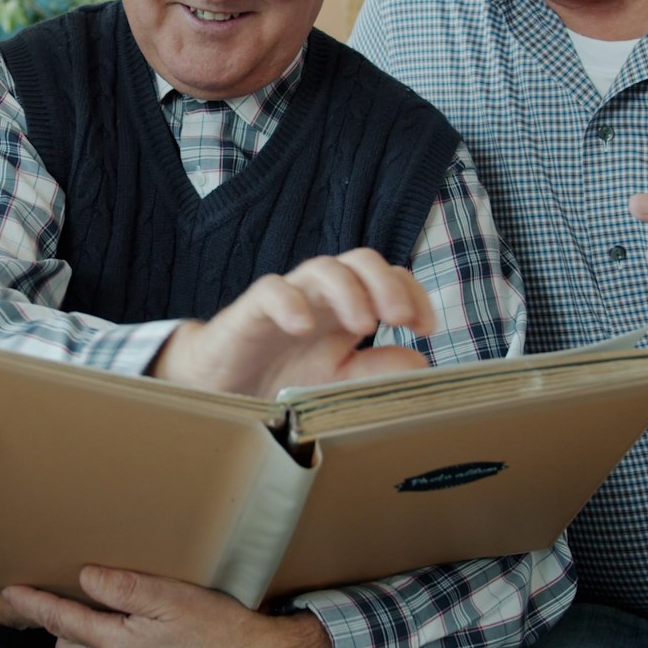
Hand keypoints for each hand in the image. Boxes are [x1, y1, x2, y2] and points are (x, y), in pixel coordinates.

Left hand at [4, 567, 332, 647]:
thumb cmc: (222, 634)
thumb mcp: (171, 597)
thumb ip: (123, 587)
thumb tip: (86, 577)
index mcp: (118, 646)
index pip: (62, 621)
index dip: (34, 604)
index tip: (12, 591)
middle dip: (56, 624)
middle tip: (52, 596)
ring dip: (86, 637)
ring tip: (94, 609)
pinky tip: (135, 630)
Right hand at [153, 248, 431, 395]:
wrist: (222, 386)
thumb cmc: (282, 378)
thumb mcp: (336, 381)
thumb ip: (375, 370)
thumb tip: (420, 363)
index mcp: (349, 308)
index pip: (389, 280)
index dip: (413, 295)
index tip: (426, 330)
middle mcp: (322, 296)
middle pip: (361, 261)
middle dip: (386, 283)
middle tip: (399, 319)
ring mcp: (289, 298)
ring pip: (322, 268)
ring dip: (349, 290)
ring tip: (363, 325)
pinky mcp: (251, 311)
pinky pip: (271, 290)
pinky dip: (290, 302)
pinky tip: (303, 326)